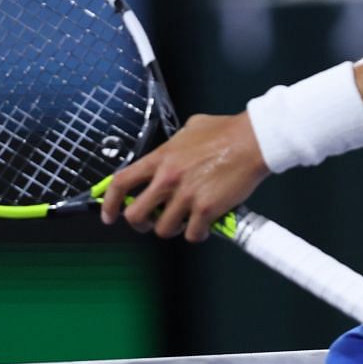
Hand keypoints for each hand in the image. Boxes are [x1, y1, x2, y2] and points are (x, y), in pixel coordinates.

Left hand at [99, 111, 269, 242]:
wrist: (253, 140)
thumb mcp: (190, 129)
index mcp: (161, 158)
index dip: (110, 203)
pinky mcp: (206, 209)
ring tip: (184, 220)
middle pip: (136, 215)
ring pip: (163, 229)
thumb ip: (174, 145)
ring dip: (172, 228)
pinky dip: (197, 233)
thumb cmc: (226, 132)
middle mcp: (168, 178)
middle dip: (141, 224)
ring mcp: (186, 195)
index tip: (109, 215)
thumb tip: (170, 153)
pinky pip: (192, 234)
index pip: (122, 183)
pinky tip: (204, 224)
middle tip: (151, 222)